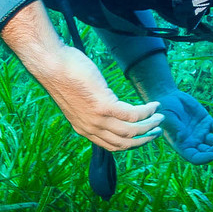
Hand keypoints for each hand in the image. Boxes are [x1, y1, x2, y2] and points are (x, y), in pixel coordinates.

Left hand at [0, 1, 164, 150]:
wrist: (52, 66)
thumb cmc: (63, 75)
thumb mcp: (76, 100)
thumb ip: (89, 109)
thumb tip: (105, 106)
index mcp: (84, 128)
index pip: (111, 145)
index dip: (130, 143)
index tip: (142, 136)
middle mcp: (91, 128)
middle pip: (124, 142)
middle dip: (144, 138)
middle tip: (157, 131)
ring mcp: (98, 119)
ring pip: (131, 131)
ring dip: (149, 125)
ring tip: (160, 118)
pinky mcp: (104, 106)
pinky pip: (133, 114)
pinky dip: (147, 111)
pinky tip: (154, 105)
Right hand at [153, 87, 212, 164]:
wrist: (168, 96)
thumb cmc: (164, 108)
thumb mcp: (167, 118)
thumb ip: (175, 127)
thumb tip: (183, 137)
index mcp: (183, 145)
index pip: (195, 158)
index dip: (205, 158)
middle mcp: (194, 142)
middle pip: (209, 151)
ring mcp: (202, 133)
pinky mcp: (208, 123)